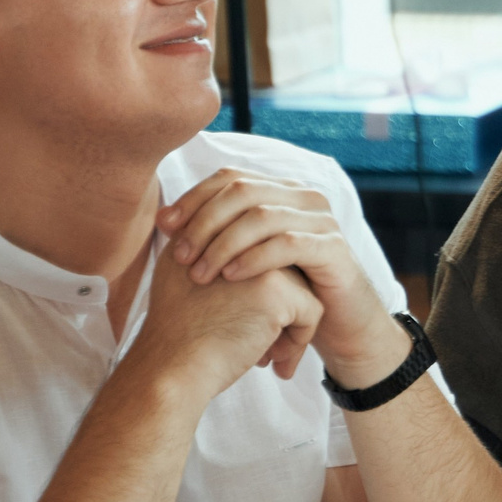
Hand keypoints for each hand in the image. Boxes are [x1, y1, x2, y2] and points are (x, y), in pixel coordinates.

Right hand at [133, 242, 324, 400]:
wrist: (170, 368)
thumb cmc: (178, 337)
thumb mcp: (185, 283)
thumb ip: (213, 261)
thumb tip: (260, 266)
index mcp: (205, 231)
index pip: (257, 250)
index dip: (261, 290)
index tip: (248, 324)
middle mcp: (232, 237)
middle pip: (281, 266)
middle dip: (280, 307)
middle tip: (268, 345)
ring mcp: (255, 259)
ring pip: (300, 288)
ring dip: (291, 325)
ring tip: (272, 356)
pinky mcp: (275, 288)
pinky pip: (311, 310)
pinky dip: (299, 339)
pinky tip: (276, 362)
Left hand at [156, 171, 407, 388]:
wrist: (339, 324)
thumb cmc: (287, 290)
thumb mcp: (247, 257)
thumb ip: (213, 234)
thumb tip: (162, 217)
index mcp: (281, 190)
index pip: (230, 177)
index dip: (194, 197)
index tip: (165, 226)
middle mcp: (304, 197)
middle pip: (243, 192)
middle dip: (204, 222)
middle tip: (179, 256)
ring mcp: (322, 221)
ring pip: (262, 217)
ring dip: (223, 244)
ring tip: (200, 273)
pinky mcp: (334, 248)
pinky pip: (287, 245)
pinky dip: (254, 259)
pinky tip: (231, 278)